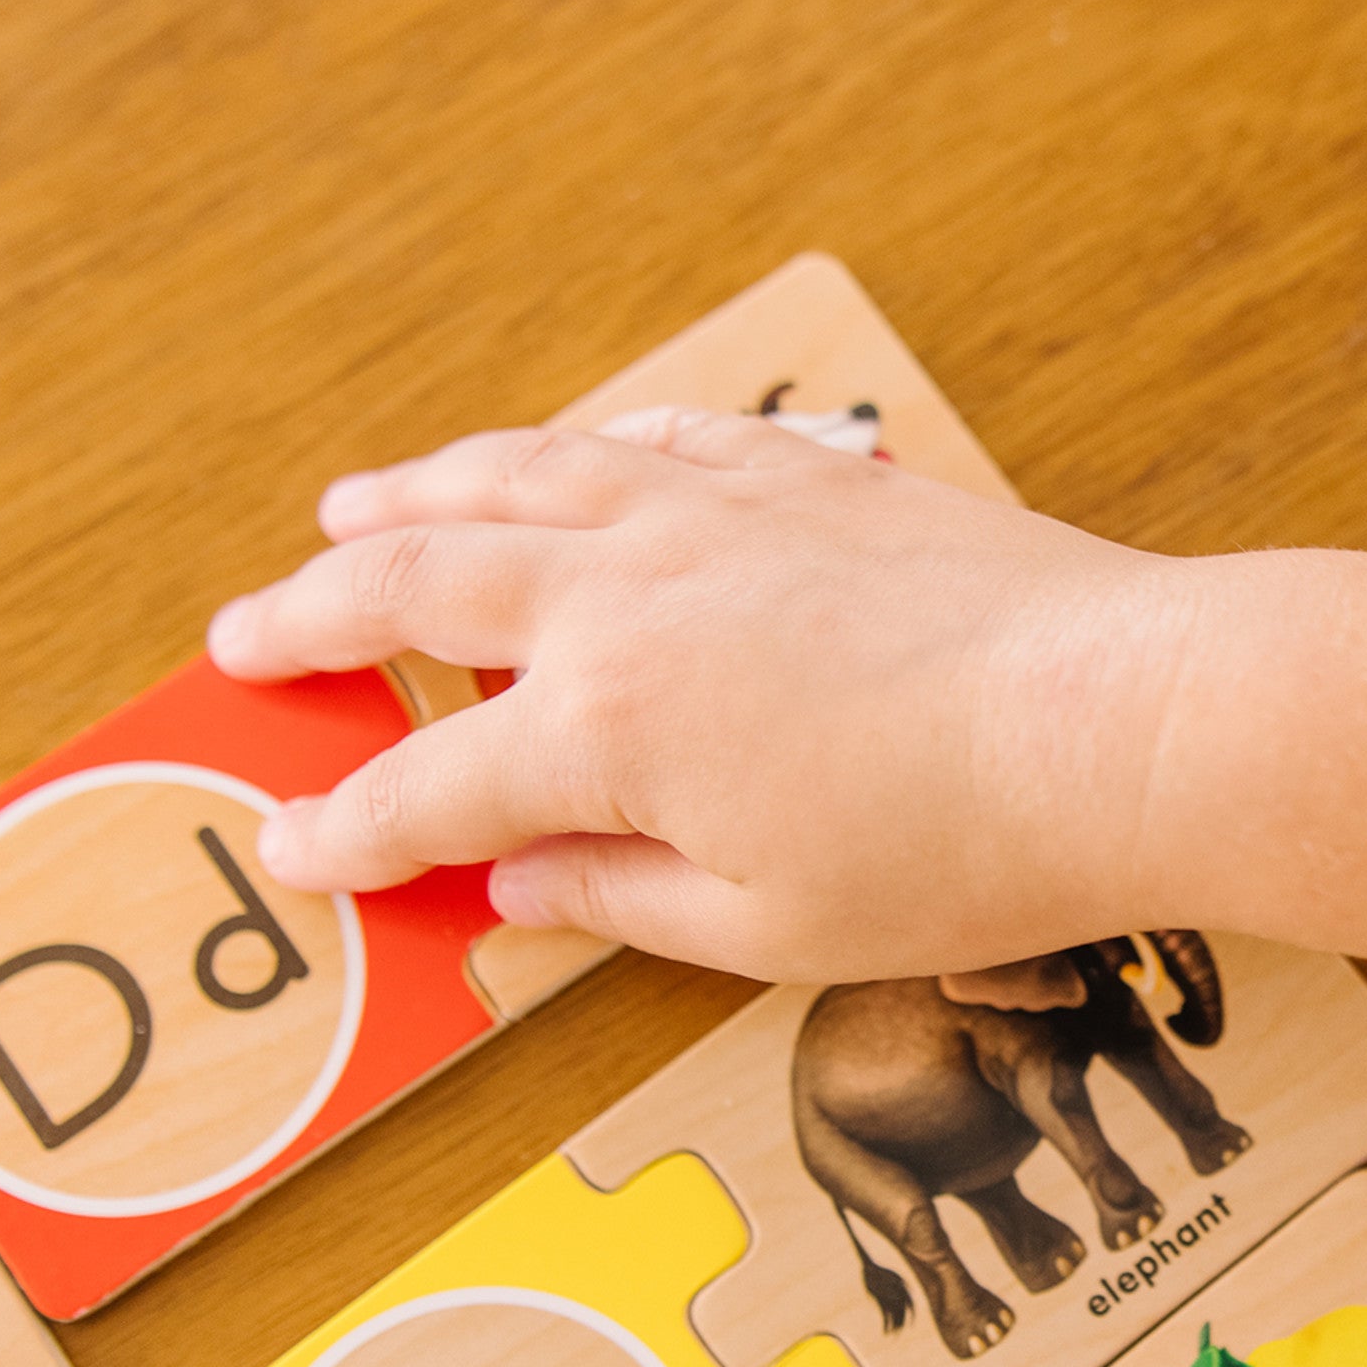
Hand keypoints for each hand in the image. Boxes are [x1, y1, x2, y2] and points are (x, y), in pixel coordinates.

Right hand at [206, 410, 1200, 982]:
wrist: (1121, 723)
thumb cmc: (965, 850)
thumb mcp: (769, 927)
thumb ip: (618, 897)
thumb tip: (517, 884)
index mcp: (605, 729)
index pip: (426, 789)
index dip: (346, 828)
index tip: (291, 848)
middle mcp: (630, 596)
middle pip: (422, 591)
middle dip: (315, 619)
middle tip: (245, 637)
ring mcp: (718, 516)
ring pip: (522, 479)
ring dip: (419, 494)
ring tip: (351, 507)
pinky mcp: (807, 478)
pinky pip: (658, 439)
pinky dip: (587, 447)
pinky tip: (570, 456)